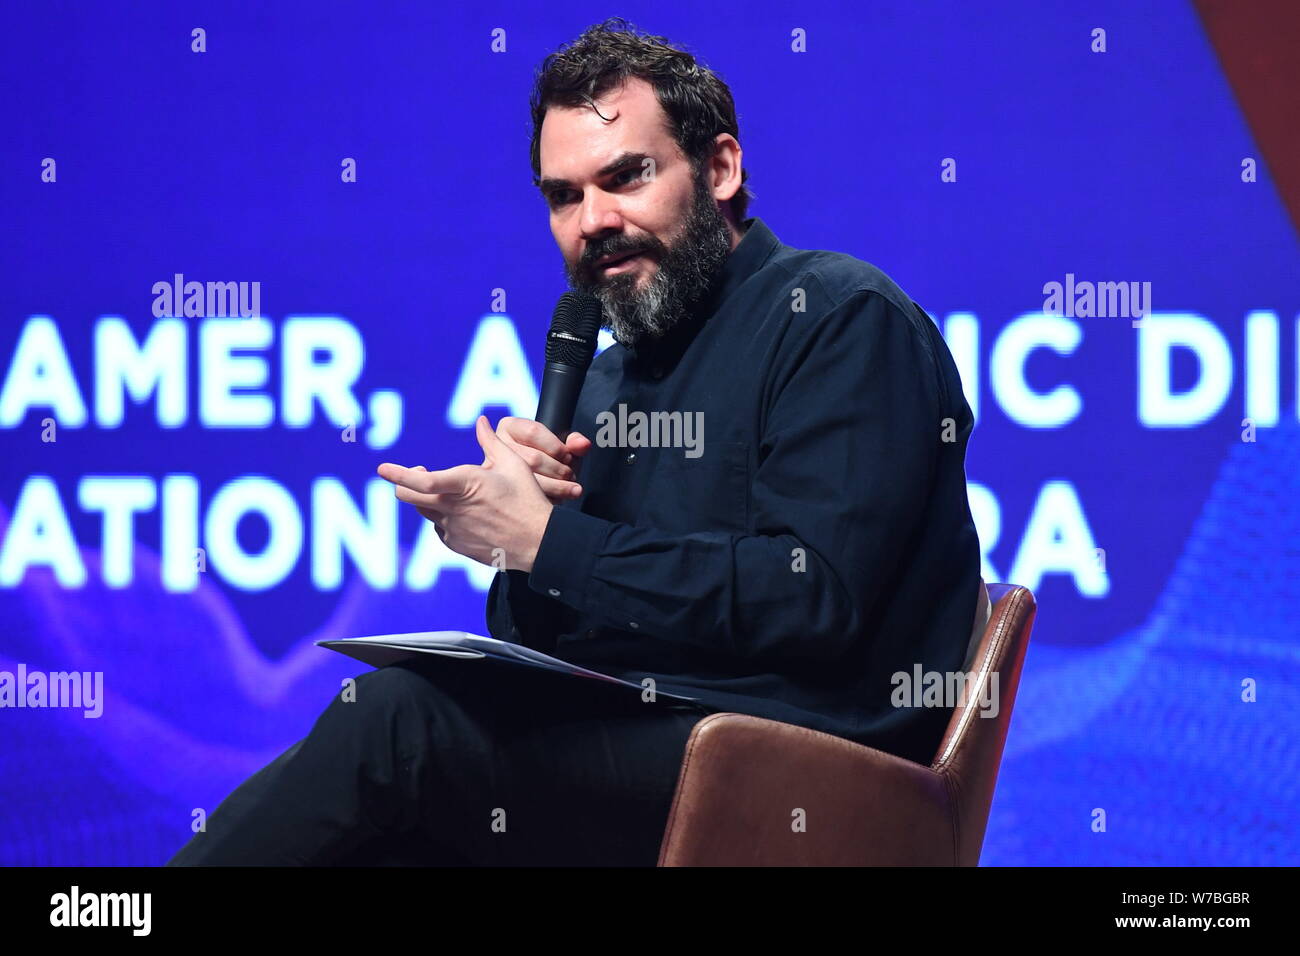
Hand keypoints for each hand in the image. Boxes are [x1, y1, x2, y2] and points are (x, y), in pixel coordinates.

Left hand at [377, 415, 553, 571]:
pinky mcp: (456, 544)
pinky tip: (466, 512)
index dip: (399, 473)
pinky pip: (439, 526)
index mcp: (465, 484)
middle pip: (408, 496)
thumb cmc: (528, 500)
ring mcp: (452, 529)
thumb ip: (491, 442)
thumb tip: (481, 421)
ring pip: (424, 510)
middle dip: (403, 482)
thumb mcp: (514, 464)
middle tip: (418, 471)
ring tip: (450, 491)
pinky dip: (444, 516)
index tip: (382, 468)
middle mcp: (452, 508)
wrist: (537, 542)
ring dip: (428, 498)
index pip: (422, 480)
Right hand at [491, 416, 592, 504]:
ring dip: (557, 486)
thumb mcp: (561, 446)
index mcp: (510, 426)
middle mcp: (498, 446)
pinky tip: (557, 498)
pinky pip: (527, 498)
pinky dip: (549, 499)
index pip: (533, 432)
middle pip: (533, 458)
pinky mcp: (501, 491)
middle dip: (558, 469)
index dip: (556, 447)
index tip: (568, 457)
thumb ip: (574, 442)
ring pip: (529, 479)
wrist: (535, 477)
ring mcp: (496, 469)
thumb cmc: (547, 458)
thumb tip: (583, 445)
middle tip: (569, 474)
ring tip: (569, 487)